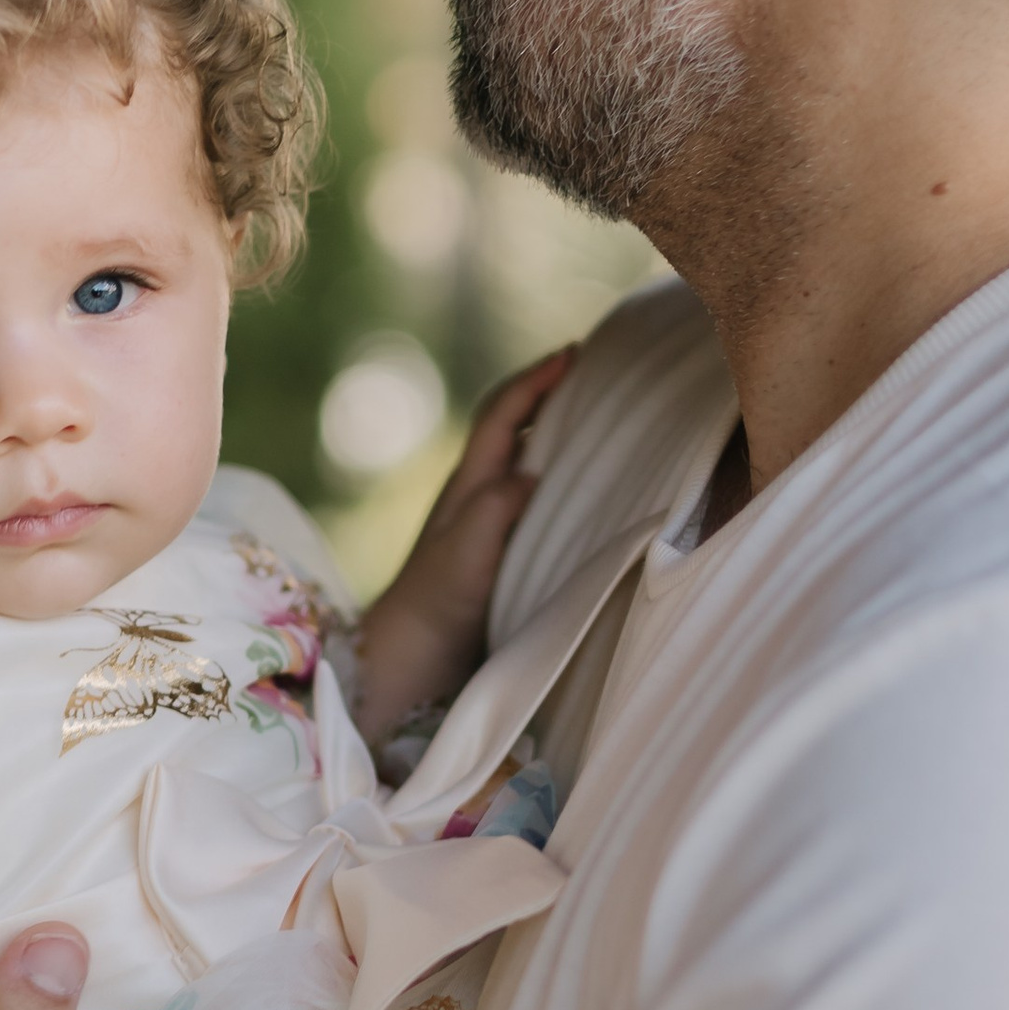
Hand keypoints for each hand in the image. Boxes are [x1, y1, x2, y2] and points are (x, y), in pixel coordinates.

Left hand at [354, 347, 573, 750]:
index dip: (536, 379)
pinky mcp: (495, 549)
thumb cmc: (438, 602)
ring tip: (596, 416)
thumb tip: (533, 474)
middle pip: (511, 425)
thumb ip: (497, 505)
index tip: (573, 353)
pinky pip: (529, 495)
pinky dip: (555, 475)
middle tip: (592, 371)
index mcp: (468, 482)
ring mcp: (483, 520)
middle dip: (547, 392)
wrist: (412, 656)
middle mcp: (475, 493)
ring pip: (521, 459)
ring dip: (553, 430)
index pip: (503, 413)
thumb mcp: (469, 548)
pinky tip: (580, 486)